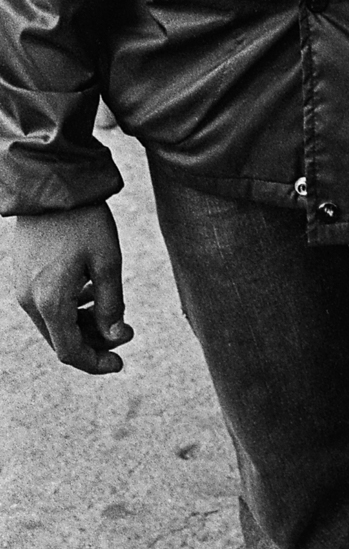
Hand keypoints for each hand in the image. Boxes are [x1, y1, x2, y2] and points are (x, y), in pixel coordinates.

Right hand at [11, 202, 133, 373]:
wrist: (51, 185)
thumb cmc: (84, 222)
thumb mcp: (107, 262)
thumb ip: (111, 305)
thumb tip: (115, 338)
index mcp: (50, 302)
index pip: (71, 351)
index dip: (96, 362)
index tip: (120, 362)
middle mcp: (30, 301)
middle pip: (62, 340)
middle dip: (94, 342)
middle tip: (124, 331)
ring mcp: (23, 289)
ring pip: (55, 323)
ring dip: (83, 324)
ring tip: (113, 310)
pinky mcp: (24, 276)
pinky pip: (47, 305)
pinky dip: (70, 308)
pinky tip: (92, 292)